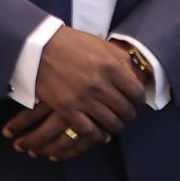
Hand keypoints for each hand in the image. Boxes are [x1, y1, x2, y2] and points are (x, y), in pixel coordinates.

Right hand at [3, 30, 143, 155]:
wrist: (39, 47)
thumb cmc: (72, 44)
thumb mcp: (101, 45)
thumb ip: (121, 60)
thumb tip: (135, 77)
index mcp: (111, 66)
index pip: (136, 92)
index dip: (140, 101)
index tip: (137, 103)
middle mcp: (100, 84)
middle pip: (125, 109)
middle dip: (130, 115)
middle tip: (127, 115)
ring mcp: (84, 98)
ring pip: (110, 122)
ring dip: (116, 127)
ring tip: (116, 125)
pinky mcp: (68, 109)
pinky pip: (89, 130)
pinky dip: (99, 136)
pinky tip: (102, 135)